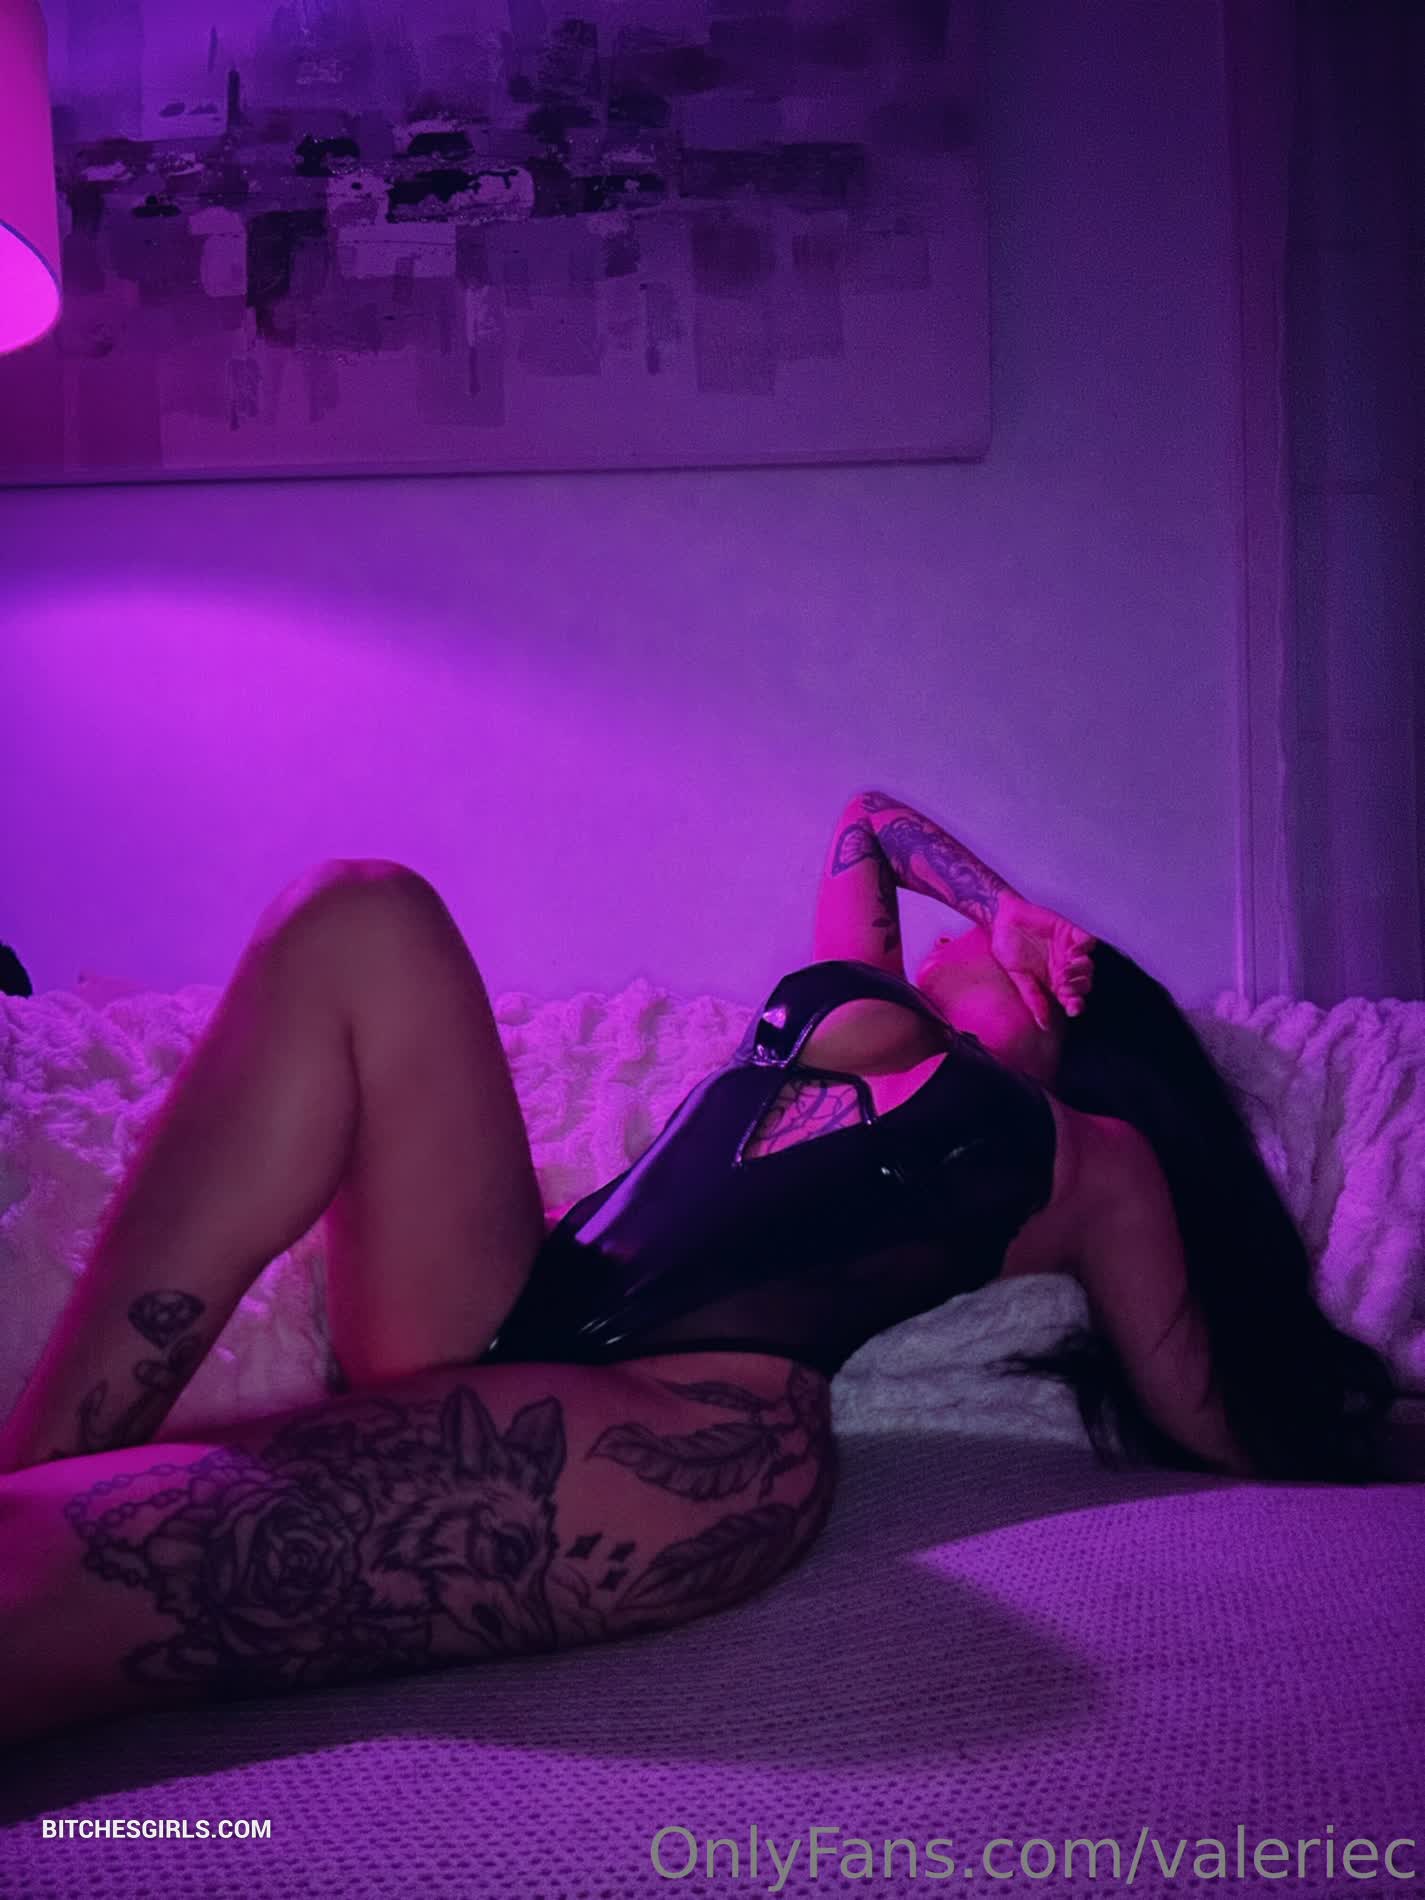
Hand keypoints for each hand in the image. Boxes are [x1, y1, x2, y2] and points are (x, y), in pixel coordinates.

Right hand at [989, 893, 1096, 1031]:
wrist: (1002, 920)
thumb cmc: (1008, 947)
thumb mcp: (1018, 977)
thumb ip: (1033, 998)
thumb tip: (1043, 1024)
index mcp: (1053, 982)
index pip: (1072, 998)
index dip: (1076, 1005)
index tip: (1072, 1009)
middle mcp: (1064, 967)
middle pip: (1084, 983)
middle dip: (1078, 988)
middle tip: (1064, 986)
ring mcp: (1069, 949)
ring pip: (1088, 965)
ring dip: (1081, 971)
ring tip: (1065, 971)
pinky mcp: (1070, 931)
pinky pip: (1087, 941)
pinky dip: (1084, 947)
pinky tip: (1073, 952)